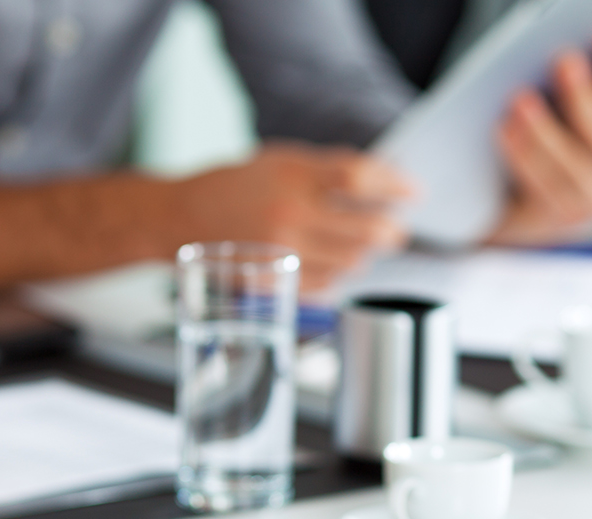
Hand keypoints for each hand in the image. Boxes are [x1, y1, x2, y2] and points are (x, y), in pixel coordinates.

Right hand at [172, 143, 413, 290]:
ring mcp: (282, 252)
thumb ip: (327, 169)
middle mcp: (289, 213)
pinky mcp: (274, 282)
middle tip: (397, 230)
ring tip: (361, 246)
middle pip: (366, 229)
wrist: (178, 218)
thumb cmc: (234, 186)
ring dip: (365, 255)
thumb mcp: (280, 161)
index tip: (413, 192)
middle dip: (391, 231)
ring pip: (352, 262)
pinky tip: (333, 263)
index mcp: (292, 175)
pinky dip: (339, 274)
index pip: (359, 178)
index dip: (394, 185)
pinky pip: (327, 284)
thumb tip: (383, 177)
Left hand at [487, 28, 591, 245]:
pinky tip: (504, 130)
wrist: (535, 208)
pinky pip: (541, 186)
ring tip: (520, 100)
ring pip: (570, 168)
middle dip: (584, 98)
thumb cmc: (565, 143)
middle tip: (562, 60)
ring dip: (544, 131)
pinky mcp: (559, 218)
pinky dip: (522, 157)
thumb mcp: (591, 114)